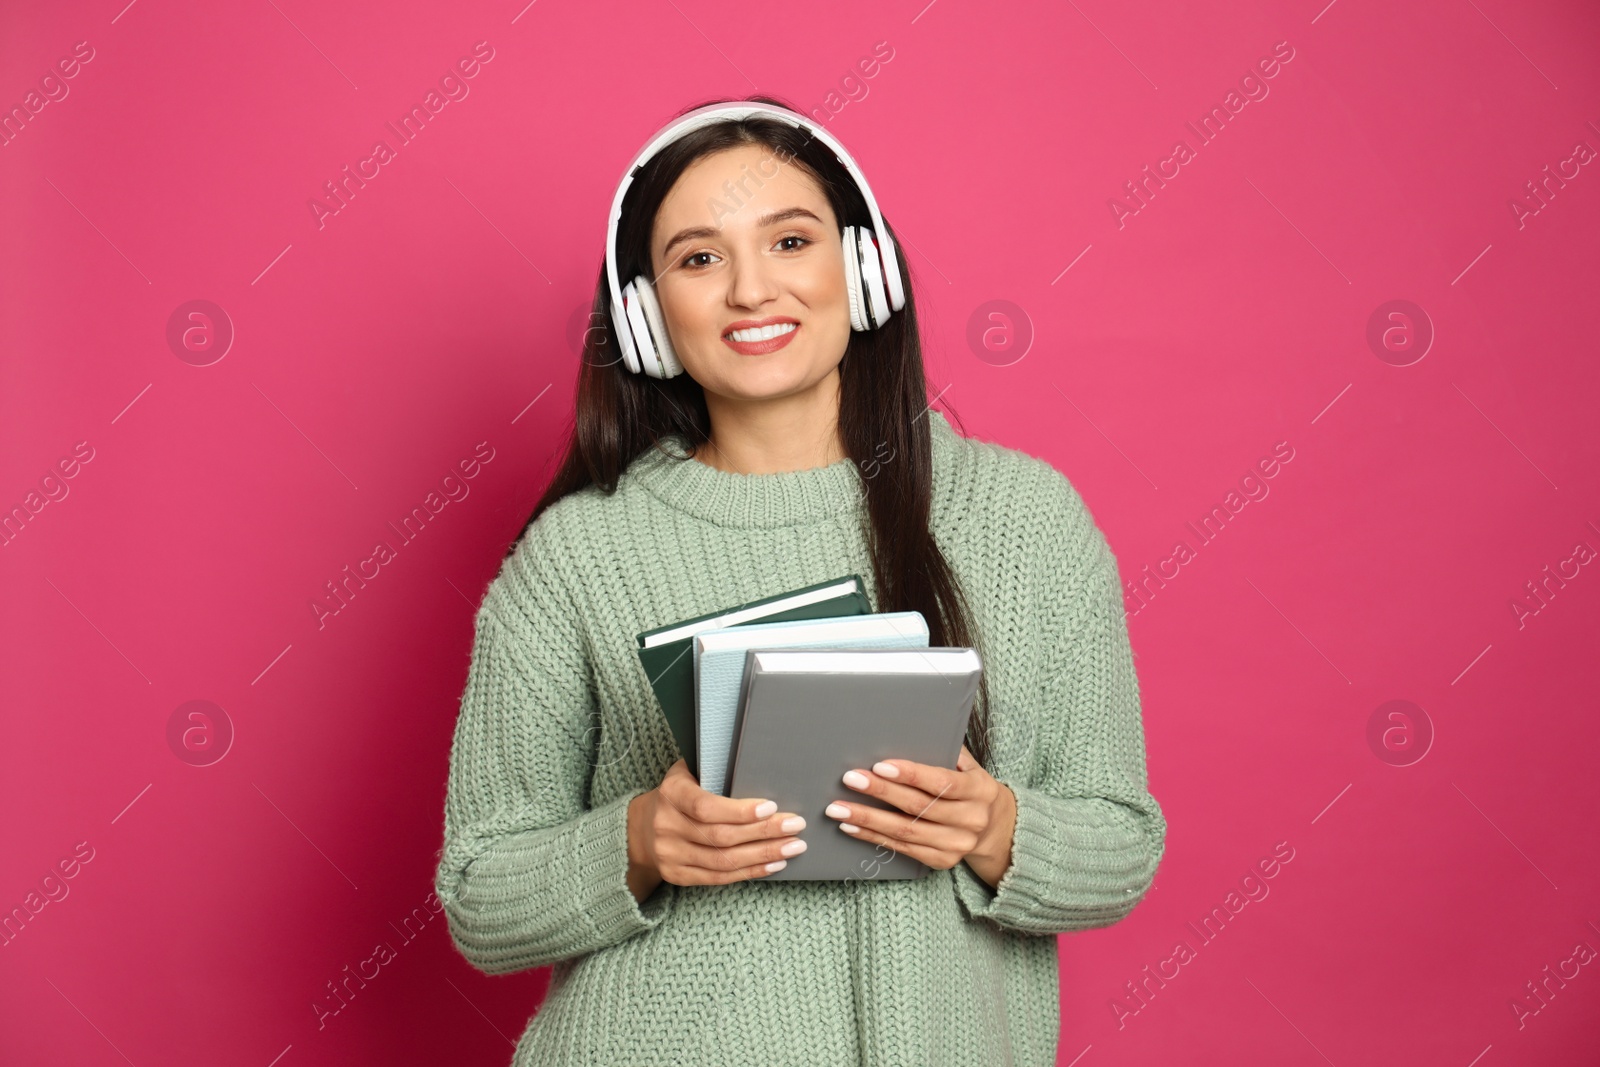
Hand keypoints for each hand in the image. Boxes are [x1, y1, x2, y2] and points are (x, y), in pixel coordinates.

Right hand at [625, 758, 808, 901]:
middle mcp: (667, 826)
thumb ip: (715, 771)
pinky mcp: (677, 876)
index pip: (706, 807)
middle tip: (795, 826)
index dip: (740, 811)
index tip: (771, 807)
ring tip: (792, 847)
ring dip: (763, 855)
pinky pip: (718, 878)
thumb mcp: (688, 773)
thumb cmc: (679, 793)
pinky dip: (749, 871)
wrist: (641, 828)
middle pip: (721, 836)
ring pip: (723, 861)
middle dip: (763, 832)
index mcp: (671, 794)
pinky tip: (773, 864)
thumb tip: (762, 763)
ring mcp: (670, 855)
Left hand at [824, 745, 1016, 884]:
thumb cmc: (972, 788)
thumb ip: (947, 750)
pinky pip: (902, 849)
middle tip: (850, 779)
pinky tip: (851, 826)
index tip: (880, 765)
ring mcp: (956, 844)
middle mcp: (970, 820)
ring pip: (905, 832)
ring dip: (868, 819)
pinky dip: (873, 837)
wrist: (996, 830)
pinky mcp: (941, 861)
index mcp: (979, 790)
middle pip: (919, 807)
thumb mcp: (970, 766)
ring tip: (838, 808)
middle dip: (881, 792)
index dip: (911, 774)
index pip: (942, 783)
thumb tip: (915, 728)